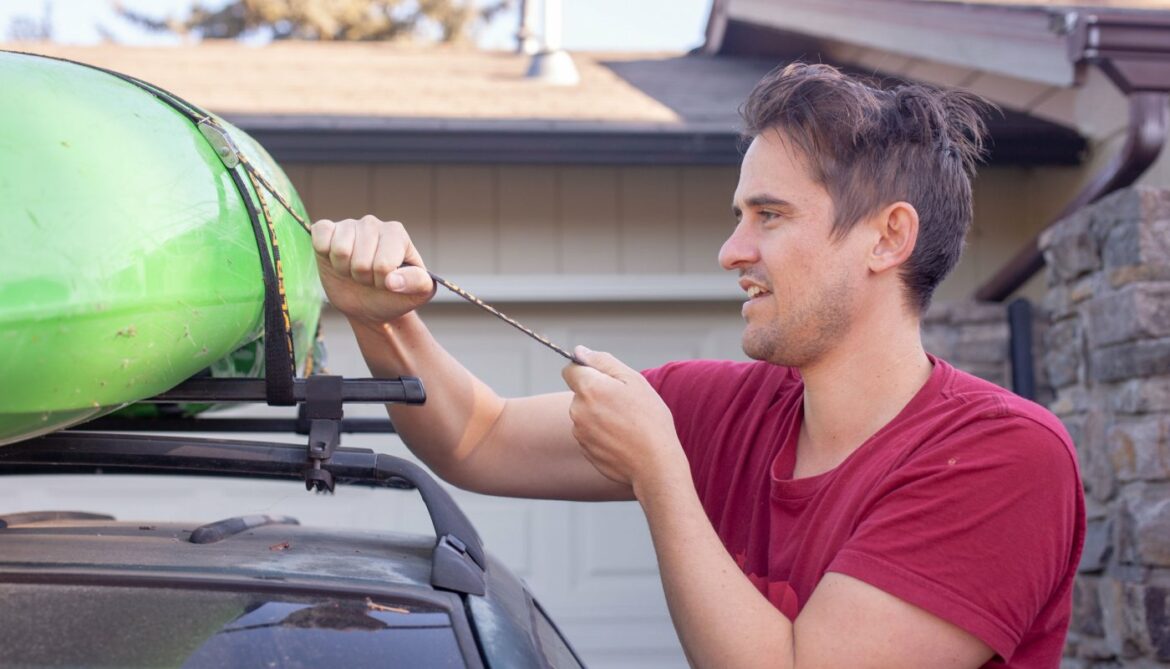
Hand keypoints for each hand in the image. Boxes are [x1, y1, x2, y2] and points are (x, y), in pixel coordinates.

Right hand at [311, 216, 434, 326]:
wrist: (369, 304)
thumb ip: (416, 283)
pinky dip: (325, 254)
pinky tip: (335, 259)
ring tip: (354, 271)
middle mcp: (373, 224)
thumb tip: (392, 280)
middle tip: (368, 278)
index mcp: (397, 234)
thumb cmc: (394, 295)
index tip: (386, 282)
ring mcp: (349, 225)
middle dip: (363, 278)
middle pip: (360, 261)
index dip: (381, 281)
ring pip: (340, 251)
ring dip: (345, 270)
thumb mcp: (418, 293)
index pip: (383, 264)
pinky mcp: (326, 230)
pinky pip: (320, 235)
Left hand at [561, 346, 688, 495]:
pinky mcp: (585, 450)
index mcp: (588, 389)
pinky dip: (602, 433)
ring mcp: (579, 433)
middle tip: (625, 404)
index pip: (570, 369)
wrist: (655, 464)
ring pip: (585, 414)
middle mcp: (577, 410)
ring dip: (600, 414)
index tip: (606, 379)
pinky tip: (622, 438)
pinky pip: (590, 433)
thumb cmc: (649, 419)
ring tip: (626, 423)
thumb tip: (579, 351)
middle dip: (597, 394)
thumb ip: (603, 361)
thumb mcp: (633, 381)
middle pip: (580, 393)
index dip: (587, 370)